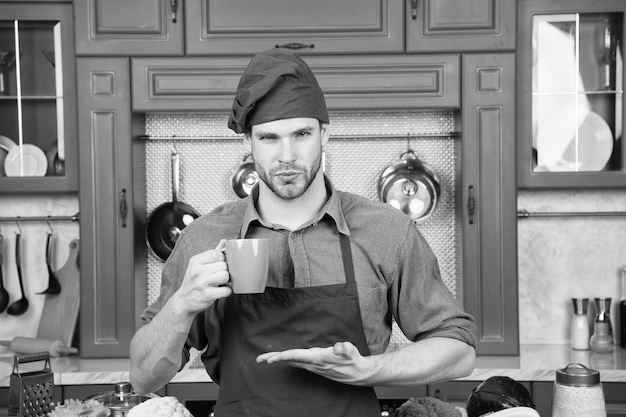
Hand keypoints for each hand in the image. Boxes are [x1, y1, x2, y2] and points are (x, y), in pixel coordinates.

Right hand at [170, 240, 231, 315]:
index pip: (217, 254)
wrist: (184, 301)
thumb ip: (212, 253)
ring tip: (220, 282)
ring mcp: (202, 284)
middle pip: (223, 265)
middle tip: (218, 275)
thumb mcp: (198, 264)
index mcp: (195, 261)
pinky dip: (227, 291)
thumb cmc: (193, 281)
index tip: (219, 264)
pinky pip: (227, 290)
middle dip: (224, 270)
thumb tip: (224, 241)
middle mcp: (198, 271)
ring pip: (225, 275)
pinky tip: (220, 290)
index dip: (222, 259)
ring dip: (226, 280)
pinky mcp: (208, 295)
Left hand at [256, 341, 373, 384]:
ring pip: (292, 362)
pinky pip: (297, 362)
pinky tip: (282, 359)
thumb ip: (345, 348)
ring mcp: (313, 366)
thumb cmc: (353, 360)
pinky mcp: (315, 366)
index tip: (271, 358)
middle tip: (259, 359)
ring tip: (265, 358)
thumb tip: (339, 347)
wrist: (358, 373)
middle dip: (274, 359)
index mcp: (318, 358)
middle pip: (290, 360)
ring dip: (278, 360)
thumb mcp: (351, 351)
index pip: (297, 356)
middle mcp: (313, 364)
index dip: (283, 356)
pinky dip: (287, 360)